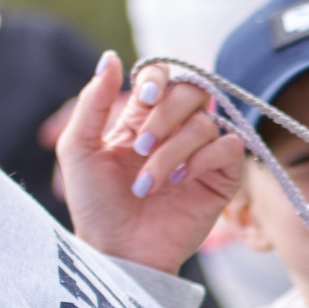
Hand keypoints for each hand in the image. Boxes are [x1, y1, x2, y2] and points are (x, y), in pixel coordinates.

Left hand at [54, 54, 247, 274]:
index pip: (163, 78)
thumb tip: (111, 56)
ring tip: (148, 183)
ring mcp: (200, 155)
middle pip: (192, 91)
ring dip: (172, 150)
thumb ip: (94, 101)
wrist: (118, 251)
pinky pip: (229, 148)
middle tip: (140, 147)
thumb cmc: (95, 205)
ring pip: (205, 123)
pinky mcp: (221, 179)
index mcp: (142, 119)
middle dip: (165, 116)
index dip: (157, 81)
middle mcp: (175, 131)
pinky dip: (203, 160)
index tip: (142, 101)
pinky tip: (181, 181)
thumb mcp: (80, 148)